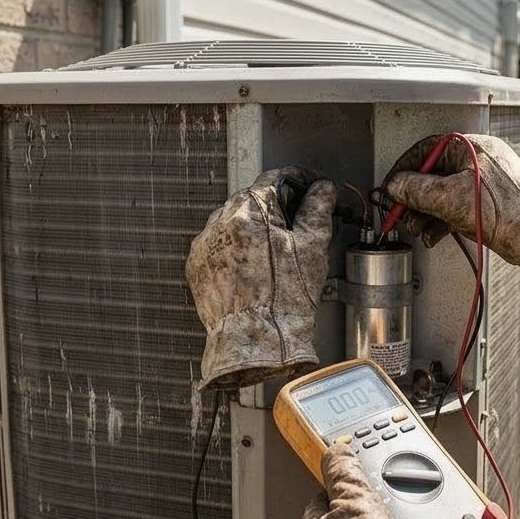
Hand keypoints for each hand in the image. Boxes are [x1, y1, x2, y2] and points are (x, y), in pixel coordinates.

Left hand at [184, 166, 335, 390]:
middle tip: (297, 228)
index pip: (276, 178)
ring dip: (254, 229)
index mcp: (251, 211)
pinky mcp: (197, 266)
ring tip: (274, 257)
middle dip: (276, 208)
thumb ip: (317, 210)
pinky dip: (236, 250)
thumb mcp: (312, 249)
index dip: (298, 181)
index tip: (309, 188)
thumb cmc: (283, 301)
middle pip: (253, 199)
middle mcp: (221, 222)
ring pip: (234, 221)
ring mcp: (206, 244)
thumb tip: (321, 190)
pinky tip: (254, 270)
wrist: (256, 340)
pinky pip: (219, 246)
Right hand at [384, 134, 519, 288]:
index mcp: (471, 147)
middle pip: (433, 175)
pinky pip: (456, 207)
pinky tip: (433, 235)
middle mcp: (478, 161)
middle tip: (401, 213)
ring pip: (444, 194)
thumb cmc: (505, 210)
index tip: (391, 185)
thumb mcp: (448, 198)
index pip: (426, 150)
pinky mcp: (487, 204)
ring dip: (426, 213)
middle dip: (414, 198)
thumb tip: (396, 186)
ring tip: (417, 228)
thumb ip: (415, 190)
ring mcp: (483, 183)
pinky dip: (442, 221)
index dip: (404, 169)